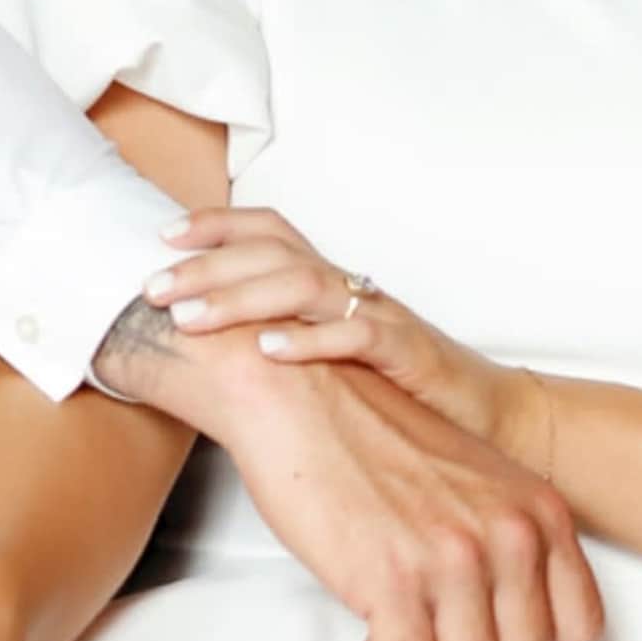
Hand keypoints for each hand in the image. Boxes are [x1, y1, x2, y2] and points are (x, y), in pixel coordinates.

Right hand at [118, 237, 595, 640]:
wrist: (305, 396)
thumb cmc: (376, 433)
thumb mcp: (480, 481)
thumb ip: (510, 542)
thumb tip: (516, 616)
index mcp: (539, 511)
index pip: (580, 626)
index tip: (494, 631)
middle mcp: (509, 535)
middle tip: (438, 634)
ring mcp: (454, 559)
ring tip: (404, 624)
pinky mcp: (394, 578)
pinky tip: (374, 623)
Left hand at [154, 207, 537, 461]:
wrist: (488, 415)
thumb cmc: (403, 389)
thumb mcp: (333, 357)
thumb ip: (286, 340)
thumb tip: (211, 347)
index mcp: (333, 284)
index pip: (270, 232)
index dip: (217, 226)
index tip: (163, 236)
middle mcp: (353, 289)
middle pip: (273, 254)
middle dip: (207, 266)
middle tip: (153, 286)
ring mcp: (381, 316)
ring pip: (304, 285)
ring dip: (240, 299)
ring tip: (191, 317)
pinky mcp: (409, 352)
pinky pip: (358, 335)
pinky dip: (311, 341)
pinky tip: (270, 350)